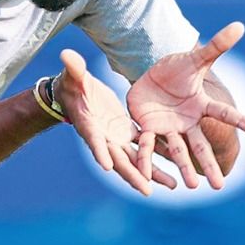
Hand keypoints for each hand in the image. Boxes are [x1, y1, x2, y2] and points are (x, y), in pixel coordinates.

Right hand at [55, 49, 176, 195]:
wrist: (77, 92)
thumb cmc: (72, 83)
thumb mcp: (73, 75)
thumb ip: (73, 68)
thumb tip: (66, 54)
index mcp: (89, 125)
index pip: (93, 139)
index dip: (99, 151)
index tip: (107, 165)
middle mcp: (103, 137)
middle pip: (118, 159)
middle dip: (133, 175)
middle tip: (147, 190)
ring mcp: (116, 137)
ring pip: (136, 158)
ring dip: (152, 172)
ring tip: (173, 184)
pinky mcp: (126, 131)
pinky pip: (145, 144)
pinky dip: (160, 152)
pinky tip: (178, 159)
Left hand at [126, 22, 244, 189]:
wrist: (151, 76)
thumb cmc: (176, 70)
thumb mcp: (194, 59)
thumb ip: (217, 47)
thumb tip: (240, 25)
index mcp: (201, 105)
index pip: (225, 113)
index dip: (243, 120)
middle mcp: (187, 122)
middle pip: (200, 145)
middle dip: (209, 164)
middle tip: (220, 186)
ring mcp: (168, 128)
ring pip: (177, 151)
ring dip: (184, 168)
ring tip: (192, 187)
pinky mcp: (148, 128)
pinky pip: (147, 144)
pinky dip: (146, 158)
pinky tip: (146, 175)